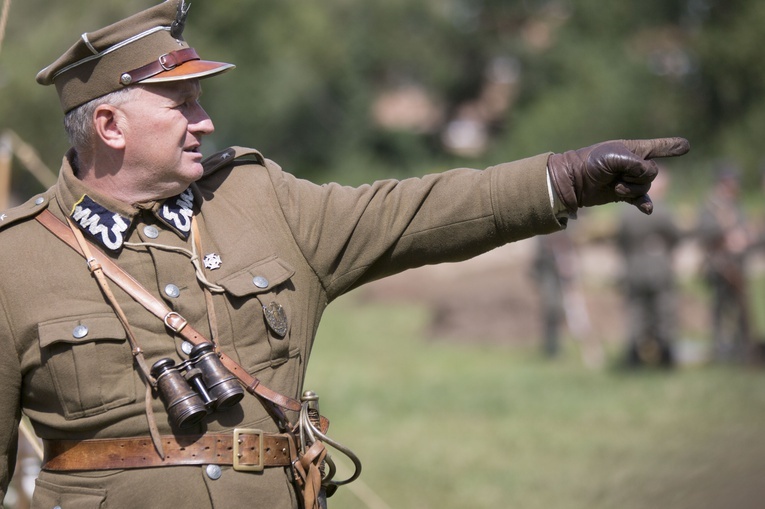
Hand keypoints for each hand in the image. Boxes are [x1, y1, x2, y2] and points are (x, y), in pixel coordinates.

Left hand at [547, 138, 689, 215]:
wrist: (574, 181)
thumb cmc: (592, 163)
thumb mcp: (615, 157)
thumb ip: (637, 164)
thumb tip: (647, 177)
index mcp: (633, 149)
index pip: (658, 147)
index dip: (671, 146)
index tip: (686, 146)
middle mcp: (634, 164)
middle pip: (653, 172)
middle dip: (638, 176)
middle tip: (619, 175)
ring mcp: (629, 180)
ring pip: (646, 187)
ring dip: (631, 189)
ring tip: (615, 186)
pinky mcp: (623, 195)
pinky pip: (641, 200)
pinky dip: (644, 204)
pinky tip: (647, 210)